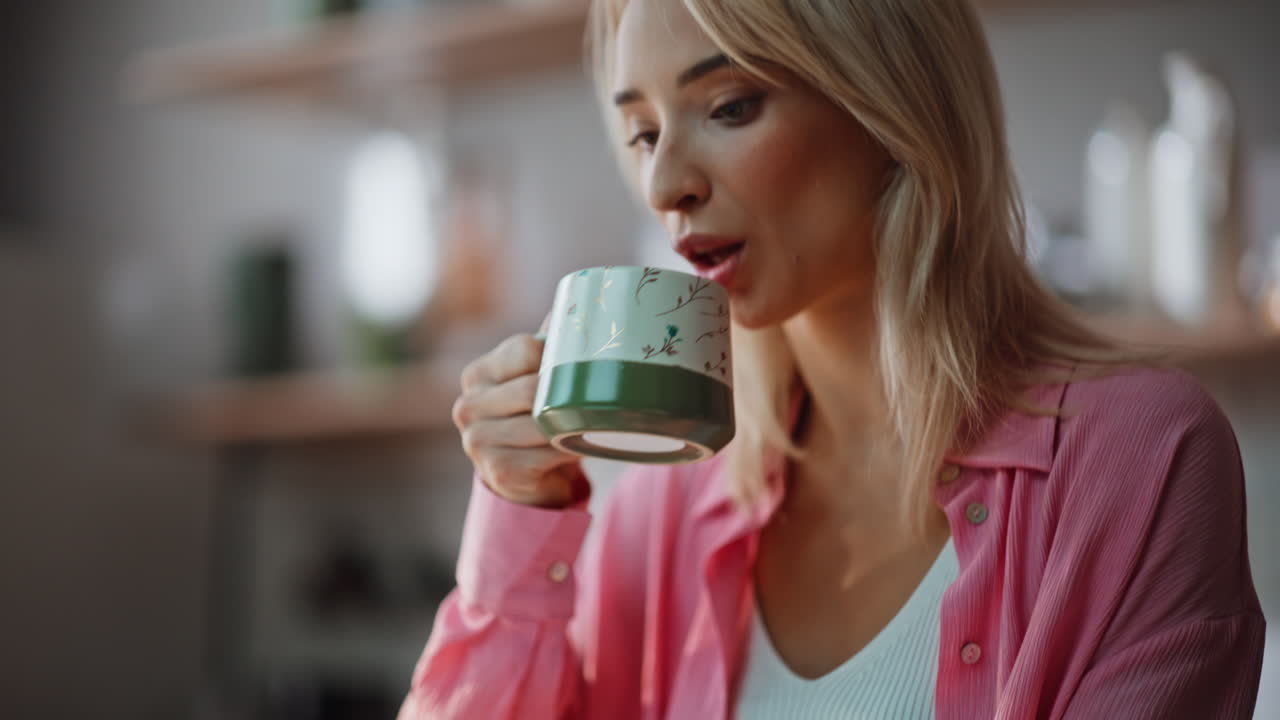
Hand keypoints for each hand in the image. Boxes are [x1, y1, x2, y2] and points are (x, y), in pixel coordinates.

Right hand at [452, 325, 584, 507]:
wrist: (527, 480)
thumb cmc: (536, 417)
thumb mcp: (536, 377)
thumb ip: (551, 342)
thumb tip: (579, 296)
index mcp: (479, 374)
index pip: (526, 349)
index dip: (558, 358)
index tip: (579, 368)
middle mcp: (468, 406)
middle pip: (533, 388)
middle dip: (567, 395)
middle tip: (597, 398)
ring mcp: (477, 442)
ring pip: (541, 424)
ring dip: (571, 425)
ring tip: (592, 423)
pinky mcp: (496, 472)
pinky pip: (545, 455)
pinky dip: (568, 451)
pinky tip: (577, 448)